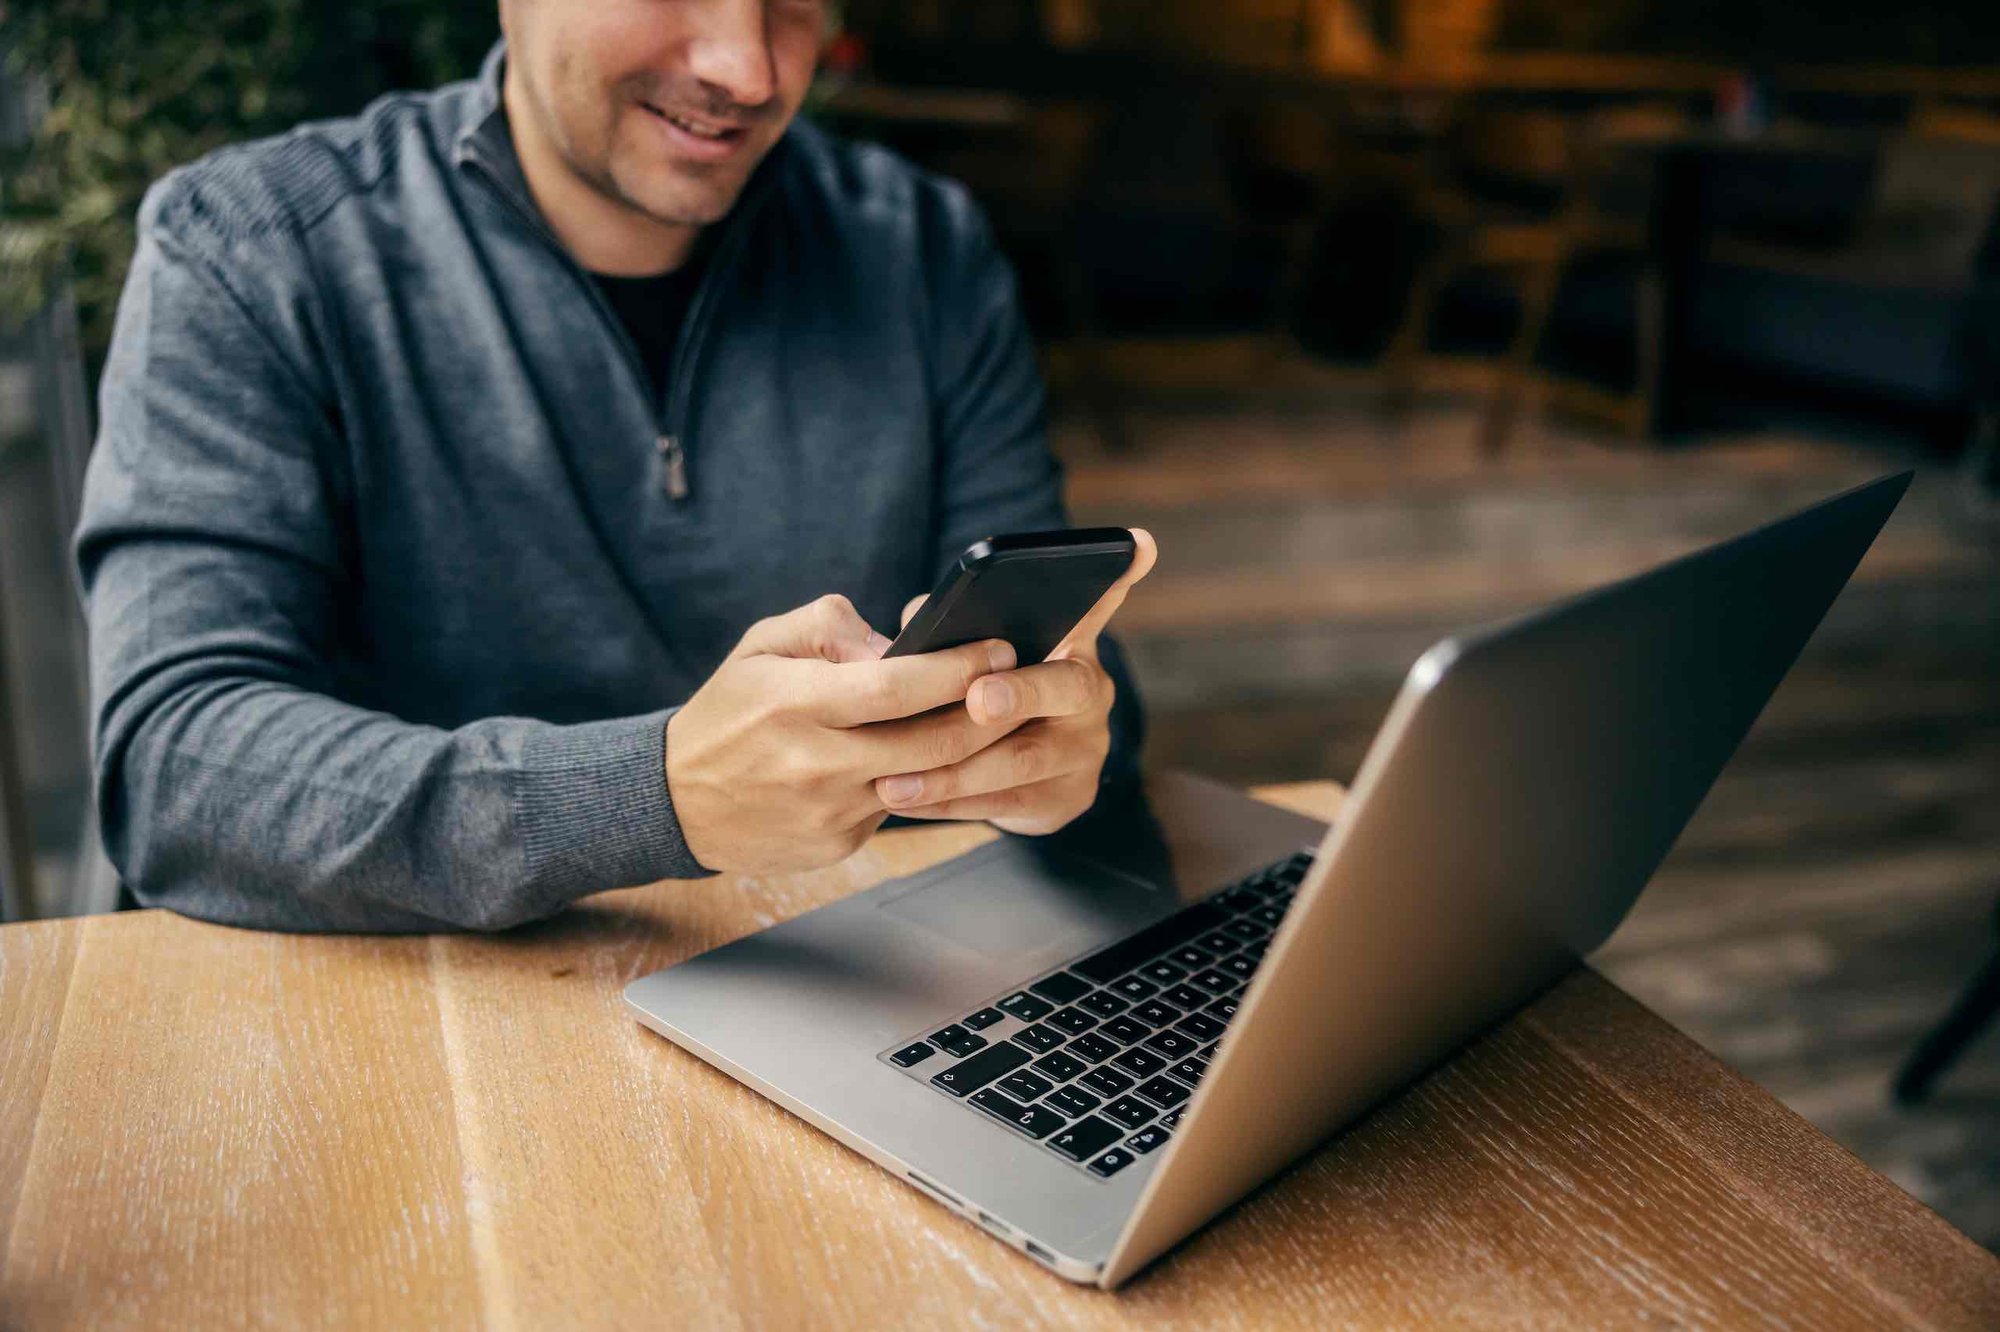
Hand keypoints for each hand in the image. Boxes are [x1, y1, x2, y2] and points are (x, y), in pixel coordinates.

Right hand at [666, 595, 1020, 873]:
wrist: (675, 800)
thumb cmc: (728, 711)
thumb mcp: (762, 646)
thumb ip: (829, 627)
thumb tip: (896, 643)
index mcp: (794, 704)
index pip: (897, 687)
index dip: (957, 669)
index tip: (999, 648)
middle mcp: (815, 763)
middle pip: (931, 743)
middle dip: (989, 713)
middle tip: (1020, 685)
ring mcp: (829, 812)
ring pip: (924, 779)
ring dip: (966, 751)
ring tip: (991, 717)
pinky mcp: (838, 844)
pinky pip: (896, 806)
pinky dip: (918, 780)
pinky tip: (927, 758)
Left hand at [874, 528, 1156, 834]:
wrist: (1013, 777)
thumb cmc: (979, 695)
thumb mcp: (968, 655)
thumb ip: (948, 628)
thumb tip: (919, 620)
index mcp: (1070, 644)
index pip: (1097, 602)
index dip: (1118, 576)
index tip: (1139, 544)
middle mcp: (1090, 694)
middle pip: (1062, 688)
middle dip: (1019, 693)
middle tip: (978, 700)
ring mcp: (1084, 751)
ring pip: (1022, 760)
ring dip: (955, 771)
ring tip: (896, 779)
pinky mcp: (1064, 800)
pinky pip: (1004, 804)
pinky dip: (948, 804)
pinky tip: (904, 801)